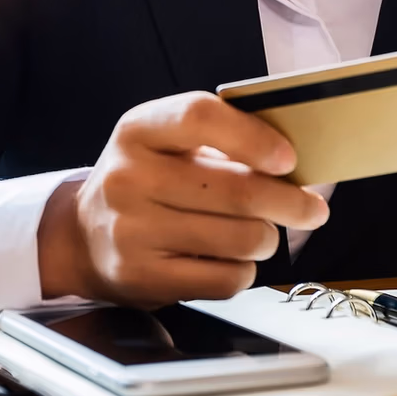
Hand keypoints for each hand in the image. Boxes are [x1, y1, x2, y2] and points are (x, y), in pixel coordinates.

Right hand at [37, 92, 329, 305]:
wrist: (83, 238)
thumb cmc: (146, 183)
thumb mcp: (166, 145)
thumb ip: (222, 143)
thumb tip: (297, 164)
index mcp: (138, 130)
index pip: (199, 116)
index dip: (253, 137)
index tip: (289, 159)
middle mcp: (128, 177)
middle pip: (235, 190)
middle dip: (289, 202)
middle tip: (312, 209)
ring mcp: (132, 231)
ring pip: (240, 239)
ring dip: (267, 239)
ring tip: (260, 234)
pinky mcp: (144, 278)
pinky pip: (226, 279)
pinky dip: (244, 271)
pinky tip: (232, 260)